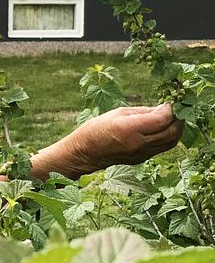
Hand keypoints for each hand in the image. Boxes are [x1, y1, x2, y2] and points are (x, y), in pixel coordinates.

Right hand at [31, 103, 182, 179]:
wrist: (84, 152)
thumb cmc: (96, 128)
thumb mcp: (117, 113)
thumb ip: (143, 112)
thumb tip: (164, 109)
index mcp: (129, 128)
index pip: (162, 119)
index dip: (170, 109)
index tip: (169, 102)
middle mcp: (138, 143)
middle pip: (171, 132)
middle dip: (178, 119)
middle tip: (175, 110)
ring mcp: (141, 154)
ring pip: (171, 142)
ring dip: (175, 129)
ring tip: (171, 119)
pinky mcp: (141, 159)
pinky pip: (161, 148)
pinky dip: (166, 137)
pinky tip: (161, 129)